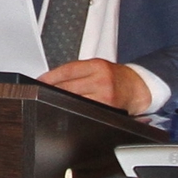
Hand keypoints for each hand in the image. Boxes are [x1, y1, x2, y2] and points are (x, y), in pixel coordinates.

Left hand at [38, 58, 152, 113]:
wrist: (137, 88)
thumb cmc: (116, 77)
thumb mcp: (98, 66)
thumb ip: (78, 71)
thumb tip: (52, 80)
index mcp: (98, 66)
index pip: (68, 70)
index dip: (50, 77)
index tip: (40, 81)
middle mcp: (102, 81)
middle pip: (68, 87)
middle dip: (53, 91)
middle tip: (42, 92)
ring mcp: (104, 97)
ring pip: (74, 101)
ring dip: (61, 102)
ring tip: (54, 101)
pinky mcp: (107, 111)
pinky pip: (84, 111)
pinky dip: (74, 110)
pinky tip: (69, 109)